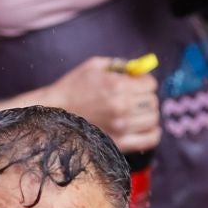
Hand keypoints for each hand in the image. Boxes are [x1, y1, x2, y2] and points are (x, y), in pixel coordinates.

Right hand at [44, 55, 160, 152]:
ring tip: (137, 112)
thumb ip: (120, 65)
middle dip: (147, 97)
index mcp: (116, 86)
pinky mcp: (119, 143)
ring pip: (153, 119)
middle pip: (153, 102)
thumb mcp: (95, 66)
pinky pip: (150, 139)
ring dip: (148, 114)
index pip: (150, 84)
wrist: (55, 111)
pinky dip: (152, 133)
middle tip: (136, 98)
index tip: (137, 84)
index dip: (145, 82)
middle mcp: (121, 107)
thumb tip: (141, 68)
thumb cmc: (74, 86)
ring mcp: (121, 127)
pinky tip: (143, 127)